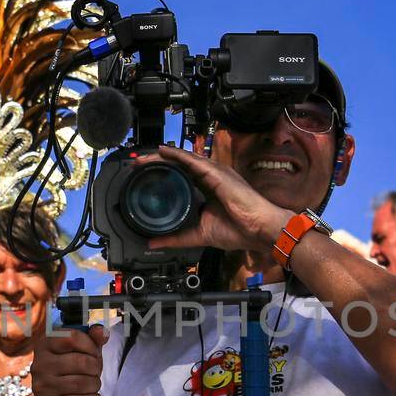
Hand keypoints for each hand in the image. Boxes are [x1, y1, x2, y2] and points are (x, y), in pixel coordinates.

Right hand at [35, 323, 107, 395]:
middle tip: (95, 372)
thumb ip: (93, 338)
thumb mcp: (82, 351)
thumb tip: (101, 331)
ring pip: (82, 383)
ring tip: (93, 385)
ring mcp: (41, 386)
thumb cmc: (71, 371)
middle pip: (81, 362)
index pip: (72, 337)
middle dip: (96, 368)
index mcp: (44, 344)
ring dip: (95, 385)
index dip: (90, 345)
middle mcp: (39, 364)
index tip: (93, 353)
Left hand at [144, 144, 288, 254]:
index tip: (144, 176)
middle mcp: (210, 177)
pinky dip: (176, 155)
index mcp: (207, 189)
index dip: (163, 173)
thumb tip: (153, 243)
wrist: (259, 229)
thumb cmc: (238, 230)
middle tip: (137, 165)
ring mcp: (214, 173)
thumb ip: (177, 238)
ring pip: (183, 159)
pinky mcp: (217, 173)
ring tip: (143, 159)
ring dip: (162, 157)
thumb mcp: (199, 234)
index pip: (181, 176)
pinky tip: (162, 152)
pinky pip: (192, 160)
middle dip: (157, 163)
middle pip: (179, 165)